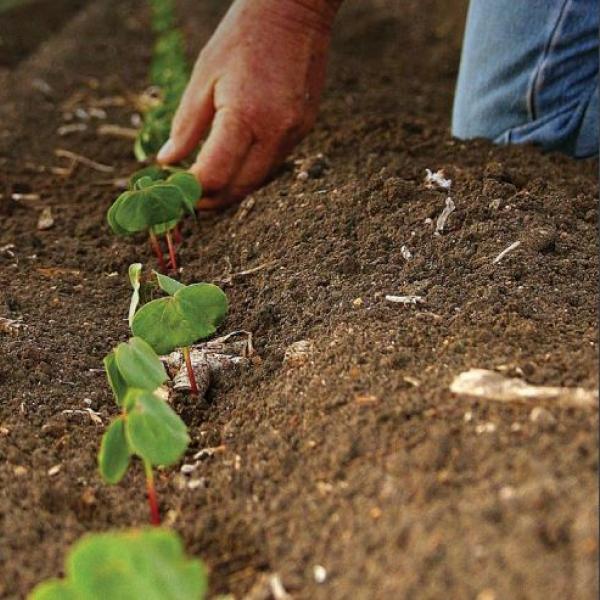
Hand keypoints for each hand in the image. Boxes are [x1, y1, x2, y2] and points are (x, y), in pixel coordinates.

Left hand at [157, 0, 339, 207]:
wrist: (295, 11)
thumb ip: (186, 126)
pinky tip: (234, 164)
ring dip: (231, 189)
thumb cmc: (242, 36)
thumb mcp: (204, 76)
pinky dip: (249, 172)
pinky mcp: (303, 130)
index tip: (175, 190)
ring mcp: (293, 134)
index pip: (216, 175)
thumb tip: (166, 160)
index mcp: (245, 116)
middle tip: (189, 199)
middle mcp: (275, 133)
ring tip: (207, 185)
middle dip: (211, 199)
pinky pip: (273, 164)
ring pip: (257, 181)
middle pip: (239, 188)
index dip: (192, 190)